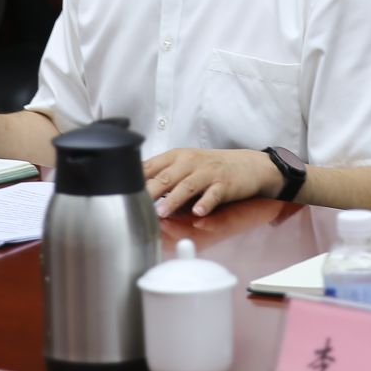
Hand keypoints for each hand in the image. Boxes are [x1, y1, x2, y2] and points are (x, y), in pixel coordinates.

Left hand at [143, 148, 276, 217]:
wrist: (246, 165)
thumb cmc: (209, 167)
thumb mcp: (183, 165)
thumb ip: (161, 175)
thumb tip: (133, 191)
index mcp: (176, 157)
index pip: (151, 166)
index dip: (136, 180)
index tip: (124, 194)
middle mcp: (190, 162)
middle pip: (165, 177)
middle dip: (150, 192)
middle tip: (137, 206)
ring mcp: (207, 173)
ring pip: (187, 186)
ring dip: (173, 199)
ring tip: (162, 212)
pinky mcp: (224, 184)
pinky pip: (213, 195)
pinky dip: (205, 203)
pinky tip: (198, 213)